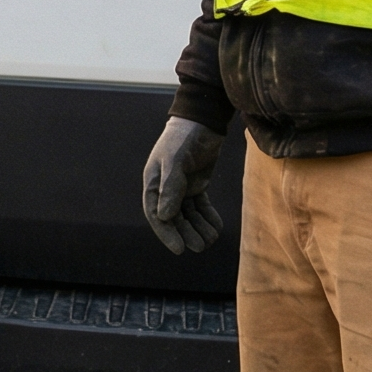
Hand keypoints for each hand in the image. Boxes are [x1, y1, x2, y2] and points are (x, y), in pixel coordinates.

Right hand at [141, 116, 226, 254]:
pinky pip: (201, 206)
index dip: (167, 233)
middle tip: (201, 246)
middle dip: (186, 233)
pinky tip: (217, 226)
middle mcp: (165, 188)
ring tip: (212, 238)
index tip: (180, 249)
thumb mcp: (175, 160)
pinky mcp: (197, 184)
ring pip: (189, 214)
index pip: (156, 215)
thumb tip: (165, 216)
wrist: (203, 121)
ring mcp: (181, 187)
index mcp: (154, 183)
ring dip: (199, 227)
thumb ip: (171, 187)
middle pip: (174, 218)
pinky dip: (208, 217)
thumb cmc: (183, 138)